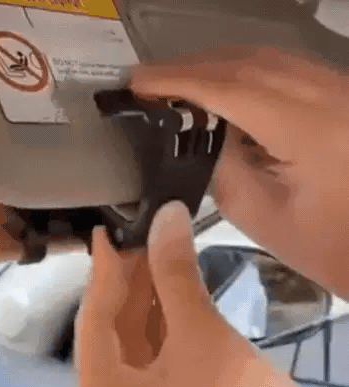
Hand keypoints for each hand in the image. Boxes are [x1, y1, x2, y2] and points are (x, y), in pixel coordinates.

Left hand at [75, 201, 342, 386]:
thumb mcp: (203, 339)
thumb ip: (176, 275)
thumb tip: (166, 216)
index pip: (93, 318)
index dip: (102, 270)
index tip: (106, 230)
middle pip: (113, 327)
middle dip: (129, 278)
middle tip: (143, 233)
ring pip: (137, 336)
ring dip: (149, 293)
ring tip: (159, 248)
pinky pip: (159, 348)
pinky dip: (166, 316)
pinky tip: (174, 285)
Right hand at [130, 46, 348, 297]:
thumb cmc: (325, 245)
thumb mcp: (261, 216)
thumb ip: (221, 169)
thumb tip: (193, 133)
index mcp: (312, 132)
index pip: (232, 89)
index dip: (180, 80)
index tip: (139, 82)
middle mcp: (332, 96)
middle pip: (248, 64)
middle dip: (192, 67)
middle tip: (149, 80)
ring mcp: (340, 90)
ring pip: (266, 60)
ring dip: (215, 66)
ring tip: (175, 83)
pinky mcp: (340, 95)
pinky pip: (283, 70)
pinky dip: (242, 74)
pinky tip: (218, 88)